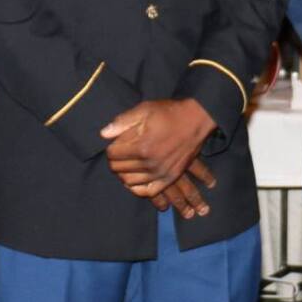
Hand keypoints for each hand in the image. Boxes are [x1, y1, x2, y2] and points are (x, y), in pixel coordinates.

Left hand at [101, 99, 216, 214]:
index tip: (116, 142)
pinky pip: (148, 191)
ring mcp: (161, 173)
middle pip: (119, 169)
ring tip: (127, 163)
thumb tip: (104, 134)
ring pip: (129, 181)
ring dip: (124, 173)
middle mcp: (150, 163)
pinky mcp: (170, 177)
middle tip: (120, 152)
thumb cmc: (169, 113)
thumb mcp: (144, 110)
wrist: (197, 119)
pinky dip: (137, 188)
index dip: (111, 147)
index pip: (112, 154)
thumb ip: (122, 122)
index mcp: (141, 147)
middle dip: (115, 160)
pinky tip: (136, 179)